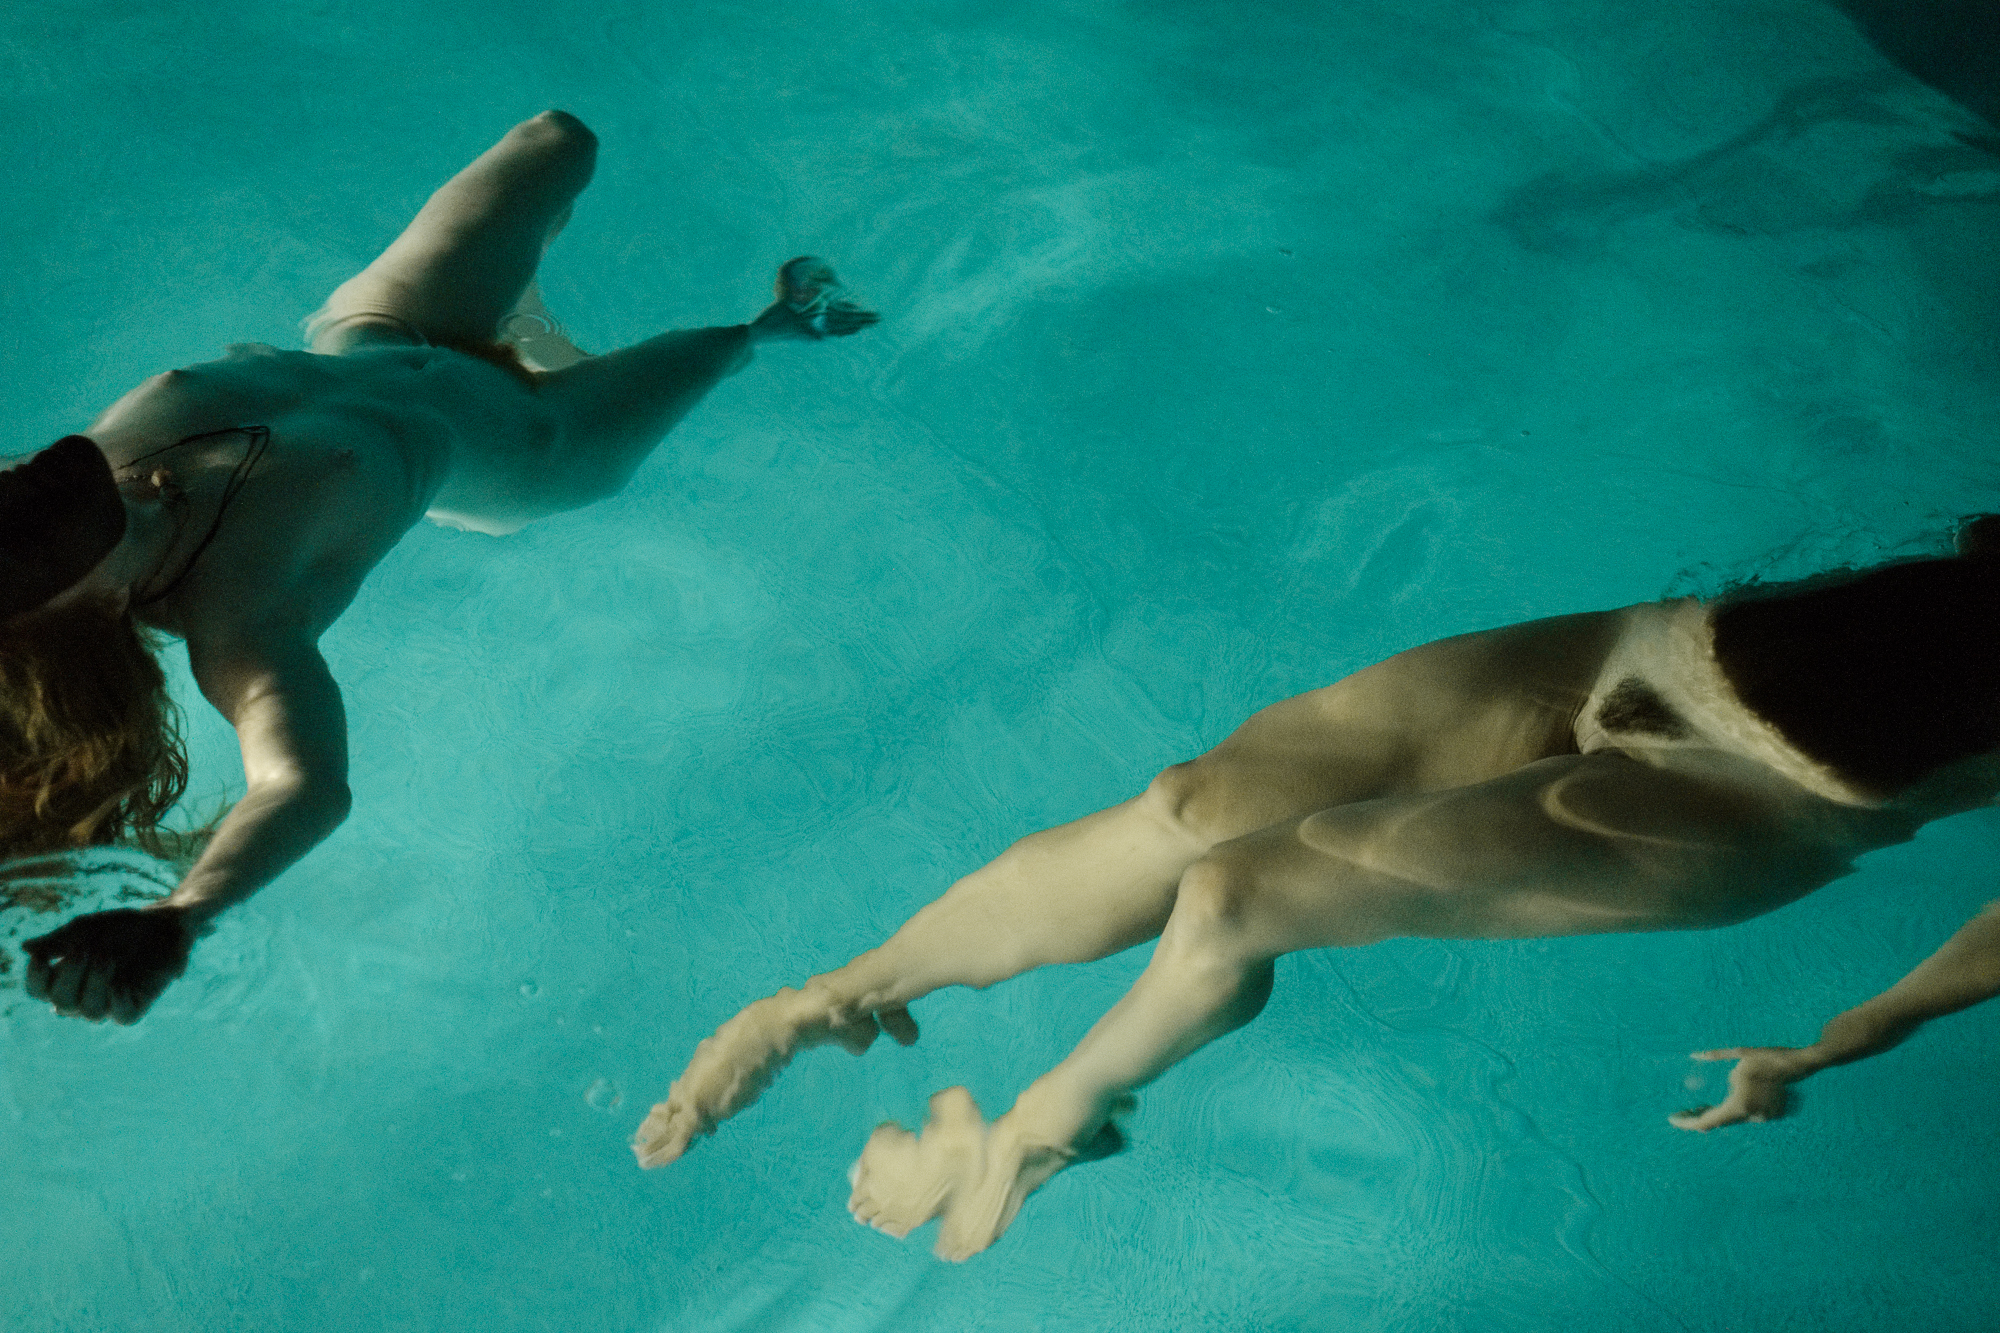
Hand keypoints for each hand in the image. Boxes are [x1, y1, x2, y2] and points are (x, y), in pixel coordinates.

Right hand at [22, 905, 195, 1023]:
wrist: (163, 922)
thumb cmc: (121, 926)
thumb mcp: (87, 929)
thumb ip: (59, 940)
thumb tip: (26, 948)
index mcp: (66, 979)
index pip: (39, 991)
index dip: (35, 978)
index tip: (40, 957)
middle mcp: (84, 996)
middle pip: (62, 1003)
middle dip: (69, 976)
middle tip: (83, 949)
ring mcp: (111, 1003)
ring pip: (90, 1012)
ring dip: (94, 984)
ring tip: (105, 957)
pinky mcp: (138, 1005)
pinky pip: (123, 1016)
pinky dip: (117, 1002)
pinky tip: (118, 984)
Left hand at [1669, 1046, 1821, 1131]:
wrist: (1797, 1065)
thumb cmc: (1766, 1057)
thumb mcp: (1739, 1053)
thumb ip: (1715, 1055)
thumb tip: (1695, 1055)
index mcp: (1738, 1105)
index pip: (1707, 1121)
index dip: (1688, 1122)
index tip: (1672, 1120)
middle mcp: (1749, 1116)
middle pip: (1717, 1123)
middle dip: (1697, 1117)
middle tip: (1678, 1114)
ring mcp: (1759, 1118)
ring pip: (1729, 1120)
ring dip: (1712, 1114)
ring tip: (1692, 1108)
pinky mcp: (1767, 1115)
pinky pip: (1740, 1116)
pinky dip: (1727, 1112)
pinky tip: (1715, 1105)